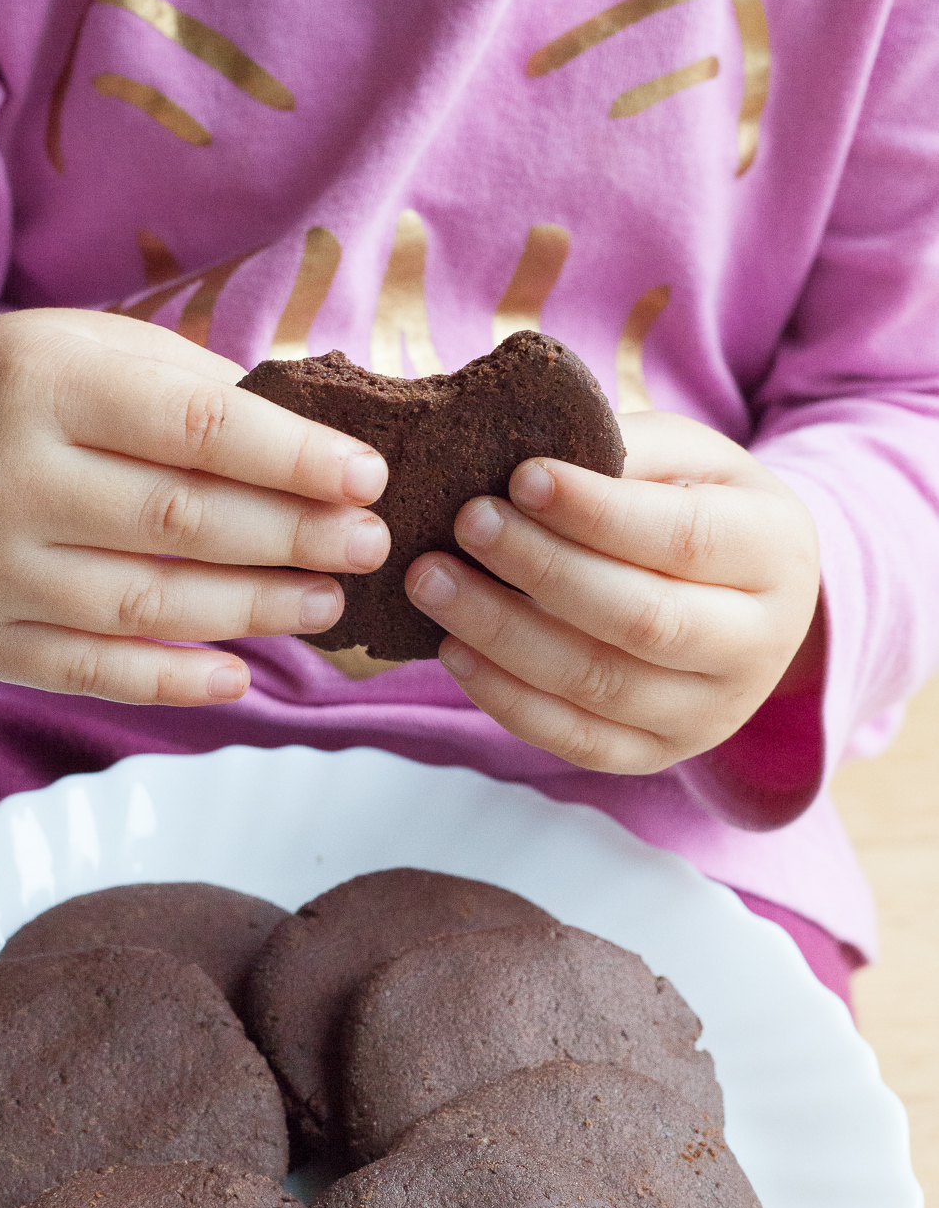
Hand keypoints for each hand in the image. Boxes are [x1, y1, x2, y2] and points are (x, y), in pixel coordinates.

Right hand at [0, 310, 388, 704]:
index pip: (194, 426)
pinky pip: (93, 672)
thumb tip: (327, 457)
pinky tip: (242, 673)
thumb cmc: (26, 394)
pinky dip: (175, 682)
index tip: (368, 479)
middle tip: (368, 546)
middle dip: (291, 536)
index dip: (292, 458)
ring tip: (326, 601)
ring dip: (254, 610)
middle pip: (180, 520)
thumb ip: (196, 392)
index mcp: (39, 380)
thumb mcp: (95, 351)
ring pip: (147, 604)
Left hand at [403, 412, 821, 773]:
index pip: (683, 537)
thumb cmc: (699, 509)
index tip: (522, 477)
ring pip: (600, 685)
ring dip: (504, 634)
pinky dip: (506, 699)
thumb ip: (624, 454)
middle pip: (641, 619)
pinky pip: (576, 740)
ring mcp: (708, 712)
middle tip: (466, 523)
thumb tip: (524, 467)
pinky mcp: (657, 754)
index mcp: (774, 552)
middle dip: (541, 570)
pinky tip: (454, 649)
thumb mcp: (688, 459)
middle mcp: (756, 644)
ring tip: (433, 582)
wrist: (748, 602)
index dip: (597, 513)